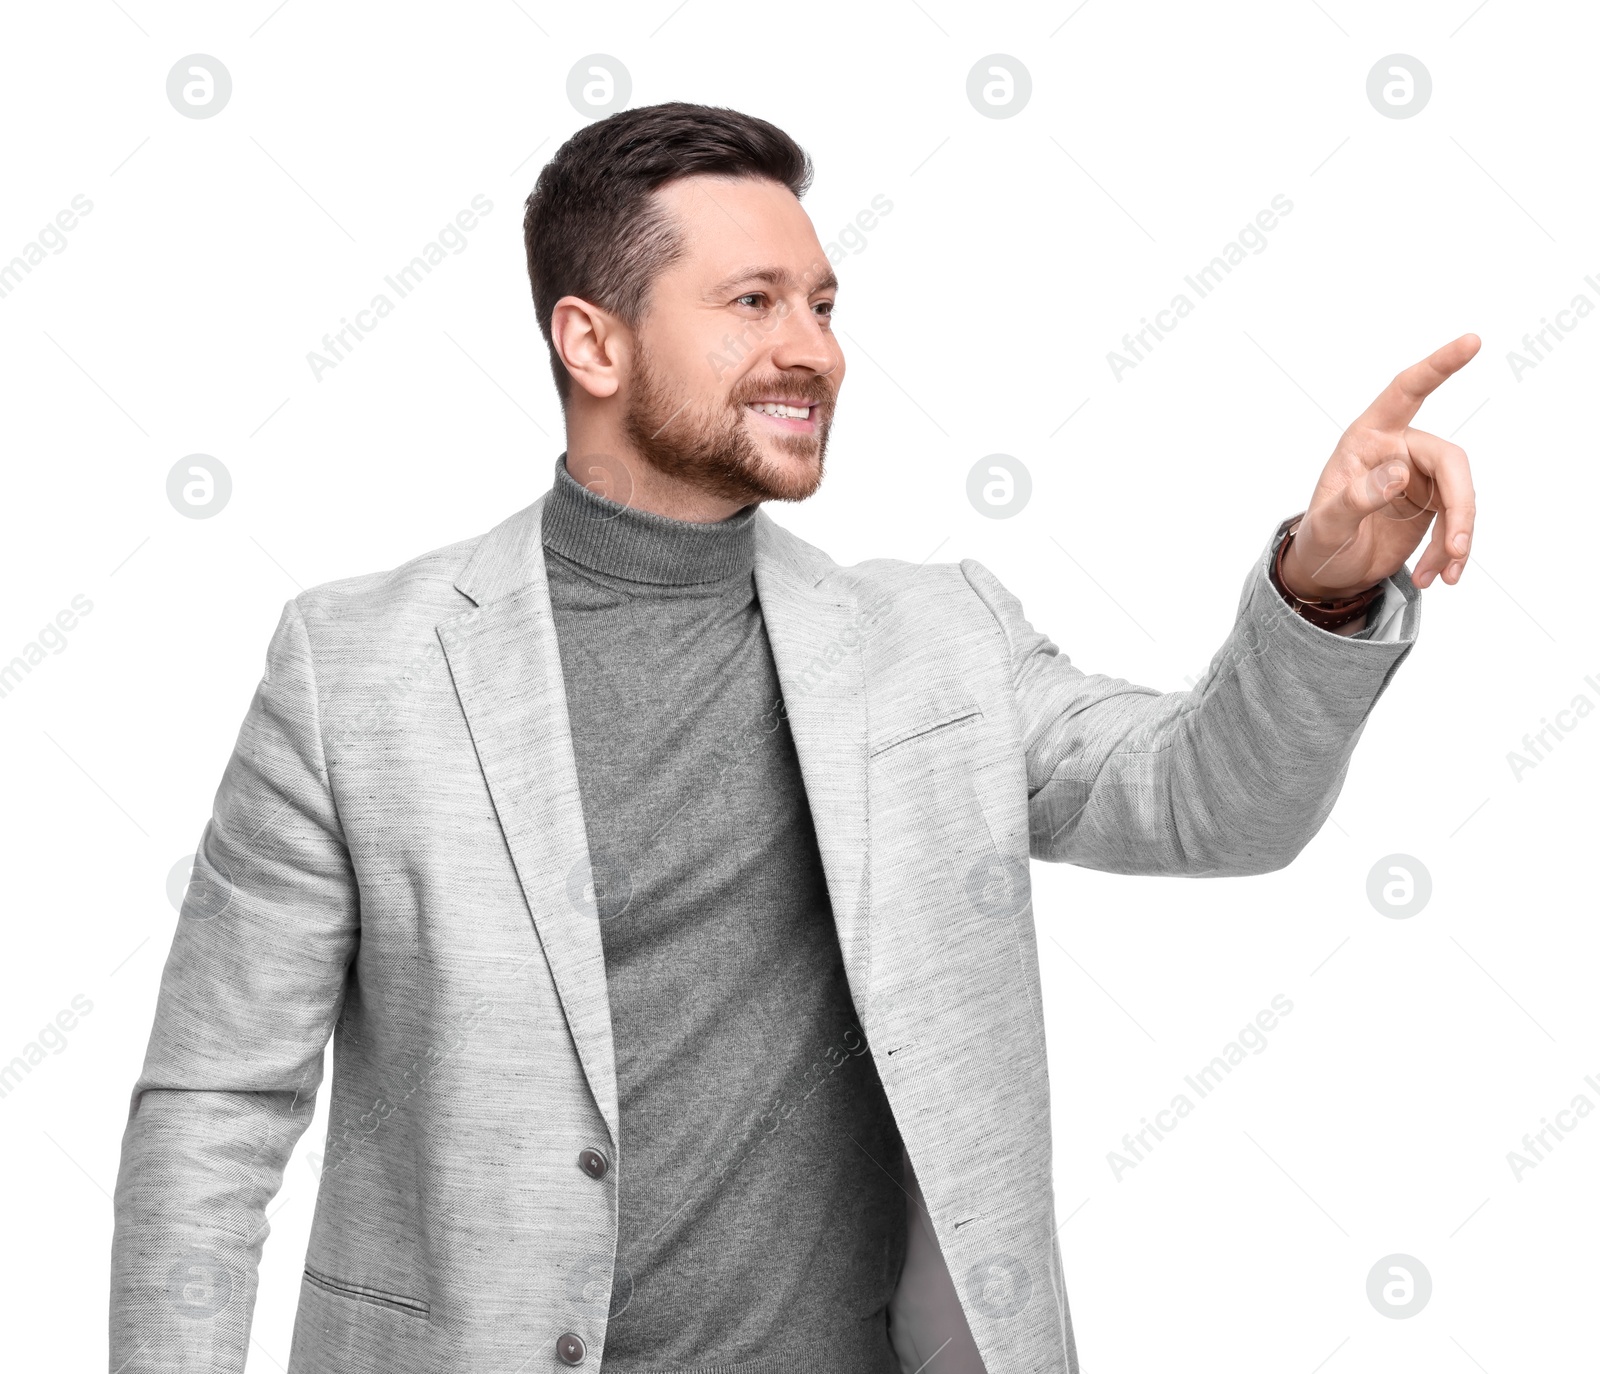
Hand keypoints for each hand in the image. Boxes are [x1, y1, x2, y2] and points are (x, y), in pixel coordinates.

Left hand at [1280, 334, 1480, 598]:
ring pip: (1460, 496)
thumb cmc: (1319, 541)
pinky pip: (1457, 521)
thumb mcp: (1327, 526)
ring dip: (1456, 538)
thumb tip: (1399, 473)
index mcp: (1366, 438)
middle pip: (1449, 461)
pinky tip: (1437, 577)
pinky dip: (1451, 551)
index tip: (1472, 342)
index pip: (1405, 391)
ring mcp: (1419, 476)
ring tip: (1441, 576)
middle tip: (1455, 548)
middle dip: (1460, 505)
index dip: (1438, 366)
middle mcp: (1398, 449)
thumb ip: (1356, 499)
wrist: (1326, 572)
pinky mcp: (1433, 503)